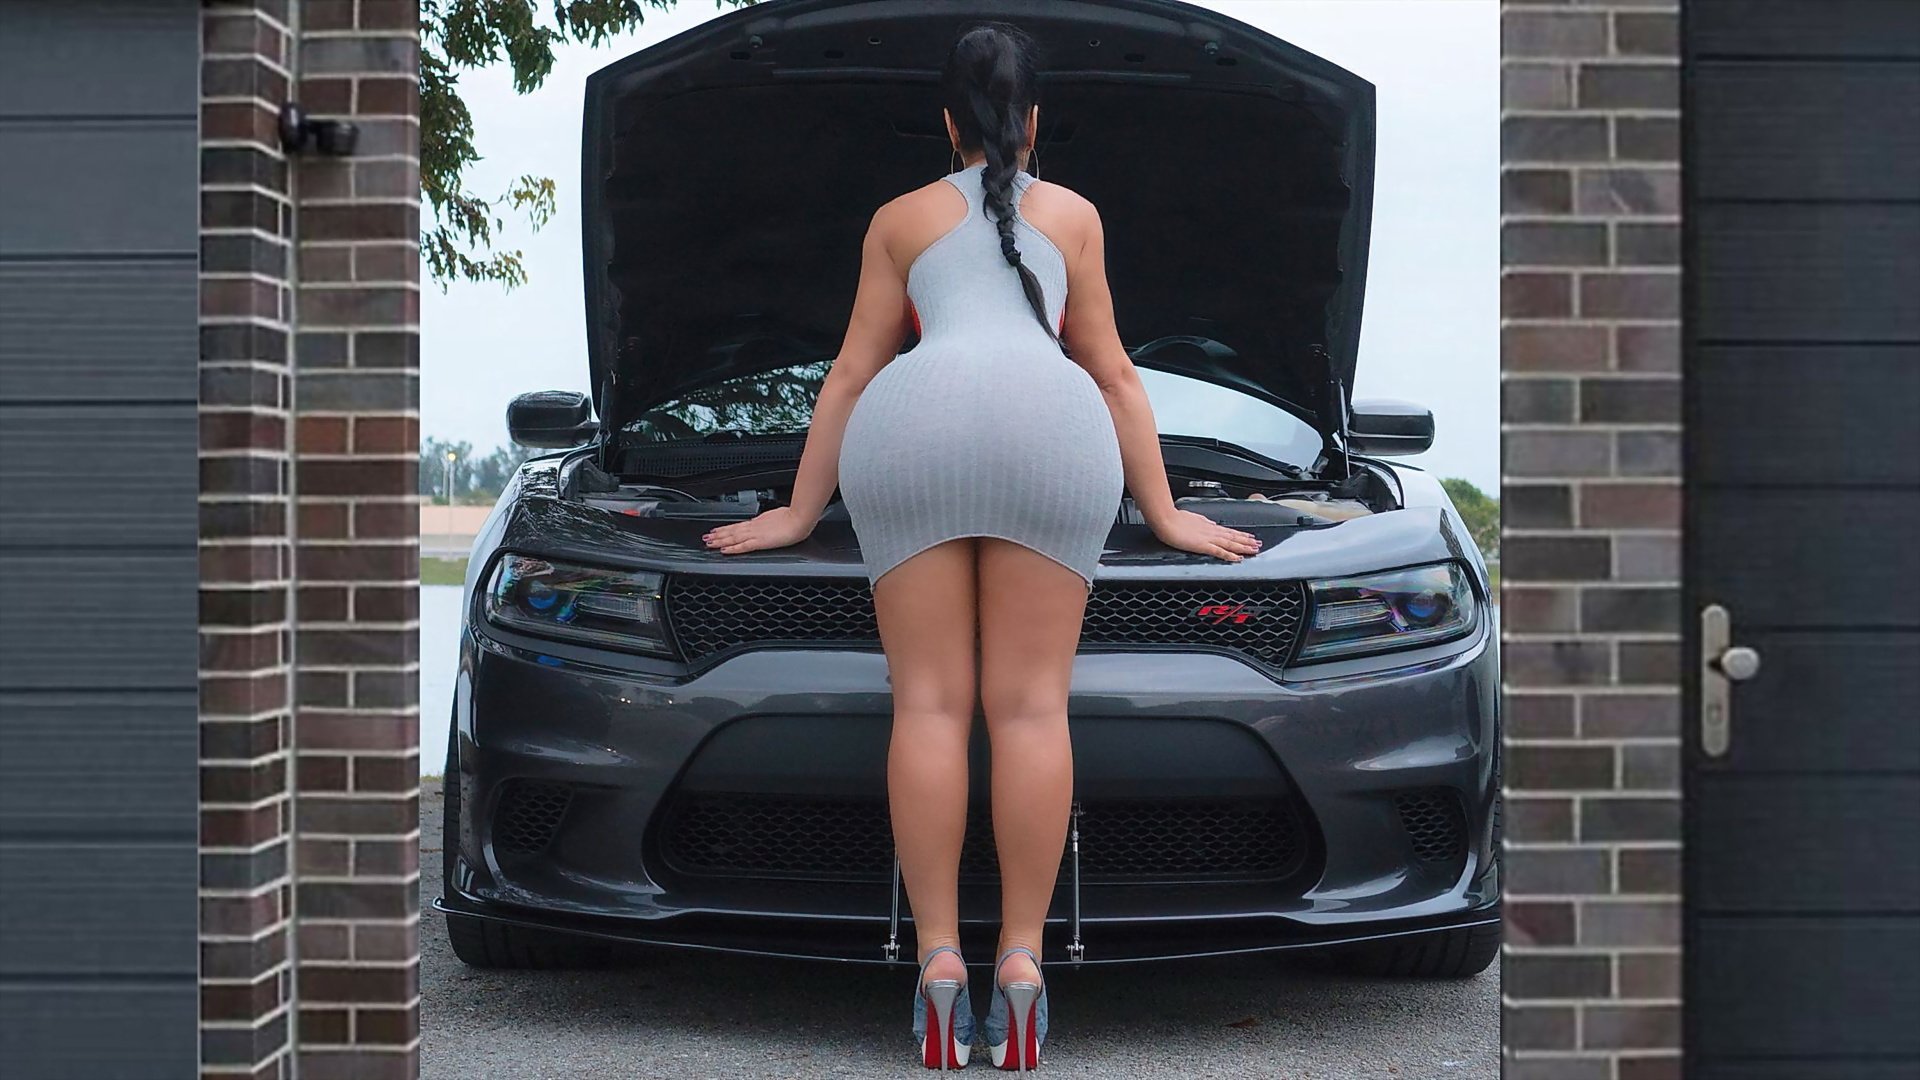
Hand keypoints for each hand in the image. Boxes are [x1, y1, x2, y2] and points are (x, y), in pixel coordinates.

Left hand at [701, 507, 815, 554]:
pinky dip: (732, 548)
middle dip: (718, 534)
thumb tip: (772, 522)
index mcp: (759, 521)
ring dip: (720, 540)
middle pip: (732, 531)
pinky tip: (724, 550)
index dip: (726, 528)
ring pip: (733, 538)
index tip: (717, 530)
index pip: (738, 526)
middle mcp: (754, 527)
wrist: (799, 518)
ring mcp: (755, 534)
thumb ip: (772, 521)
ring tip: (709, 542)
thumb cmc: (794, 518)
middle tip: (706, 537)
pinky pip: (742, 546)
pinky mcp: (759, 542)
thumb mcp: (780, 517)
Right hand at [1148, 508, 1262, 562]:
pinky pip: (1220, 551)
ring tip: (1254, 550)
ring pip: (1231, 543)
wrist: (1165, 519)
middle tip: (1258, 544)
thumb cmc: (1173, 518)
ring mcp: (1208, 539)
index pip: (1228, 531)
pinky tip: (1238, 558)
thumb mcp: (1192, 518)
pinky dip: (1230, 555)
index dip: (1240, 534)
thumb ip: (1202, 522)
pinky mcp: (1203, 546)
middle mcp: (1211, 531)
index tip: (1249, 536)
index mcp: (1208, 526)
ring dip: (1243, 547)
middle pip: (1233, 536)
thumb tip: (1209, 523)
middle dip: (1246, 541)